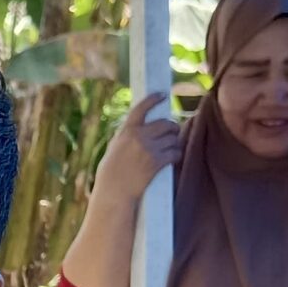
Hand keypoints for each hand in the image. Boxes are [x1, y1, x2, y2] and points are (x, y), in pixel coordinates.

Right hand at [93, 92, 182, 207]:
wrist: (114, 191)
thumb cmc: (111, 172)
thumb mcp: (115, 147)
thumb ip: (128, 135)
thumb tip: (141, 126)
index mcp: (126, 131)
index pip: (141, 108)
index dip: (153, 99)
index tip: (162, 95)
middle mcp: (139, 137)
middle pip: (165, 123)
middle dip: (172, 127)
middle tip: (172, 132)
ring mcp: (149, 149)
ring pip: (172, 138)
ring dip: (174, 143)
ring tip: (169, 149)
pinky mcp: (157, 161)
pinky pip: (175, 152)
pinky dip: (176, 155)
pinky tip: (172, 159)